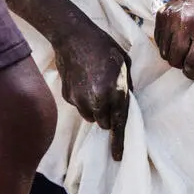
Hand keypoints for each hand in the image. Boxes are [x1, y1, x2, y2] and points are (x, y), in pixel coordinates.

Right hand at [51, 19, 130, 160]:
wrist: (72, 35)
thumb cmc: (103, 46)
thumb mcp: (124, 63)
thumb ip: (126, 85)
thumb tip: (126, 99)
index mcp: (115, 92)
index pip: (119, 123)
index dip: (118, 142)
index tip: (117, 157)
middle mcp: (97, 100)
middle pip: (104, 123)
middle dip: (108, 115)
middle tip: (108, 96)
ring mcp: (79, 100)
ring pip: (90, 117)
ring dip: (95, 108)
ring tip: (94, 85)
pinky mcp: (67, 96)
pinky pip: (78, 106)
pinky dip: (82, 99)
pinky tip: (82, 80)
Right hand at [155, 0, 193, 79]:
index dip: (193, 72)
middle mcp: (188, 24)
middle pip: (176, 60)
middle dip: (182, 64)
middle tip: (188, 58)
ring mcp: (172, 18)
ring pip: (164, 52)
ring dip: (173, 55)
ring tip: (183, 47)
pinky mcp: (162, 13)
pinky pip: (158, 40)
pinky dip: (166, 44)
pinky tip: (176, 38)